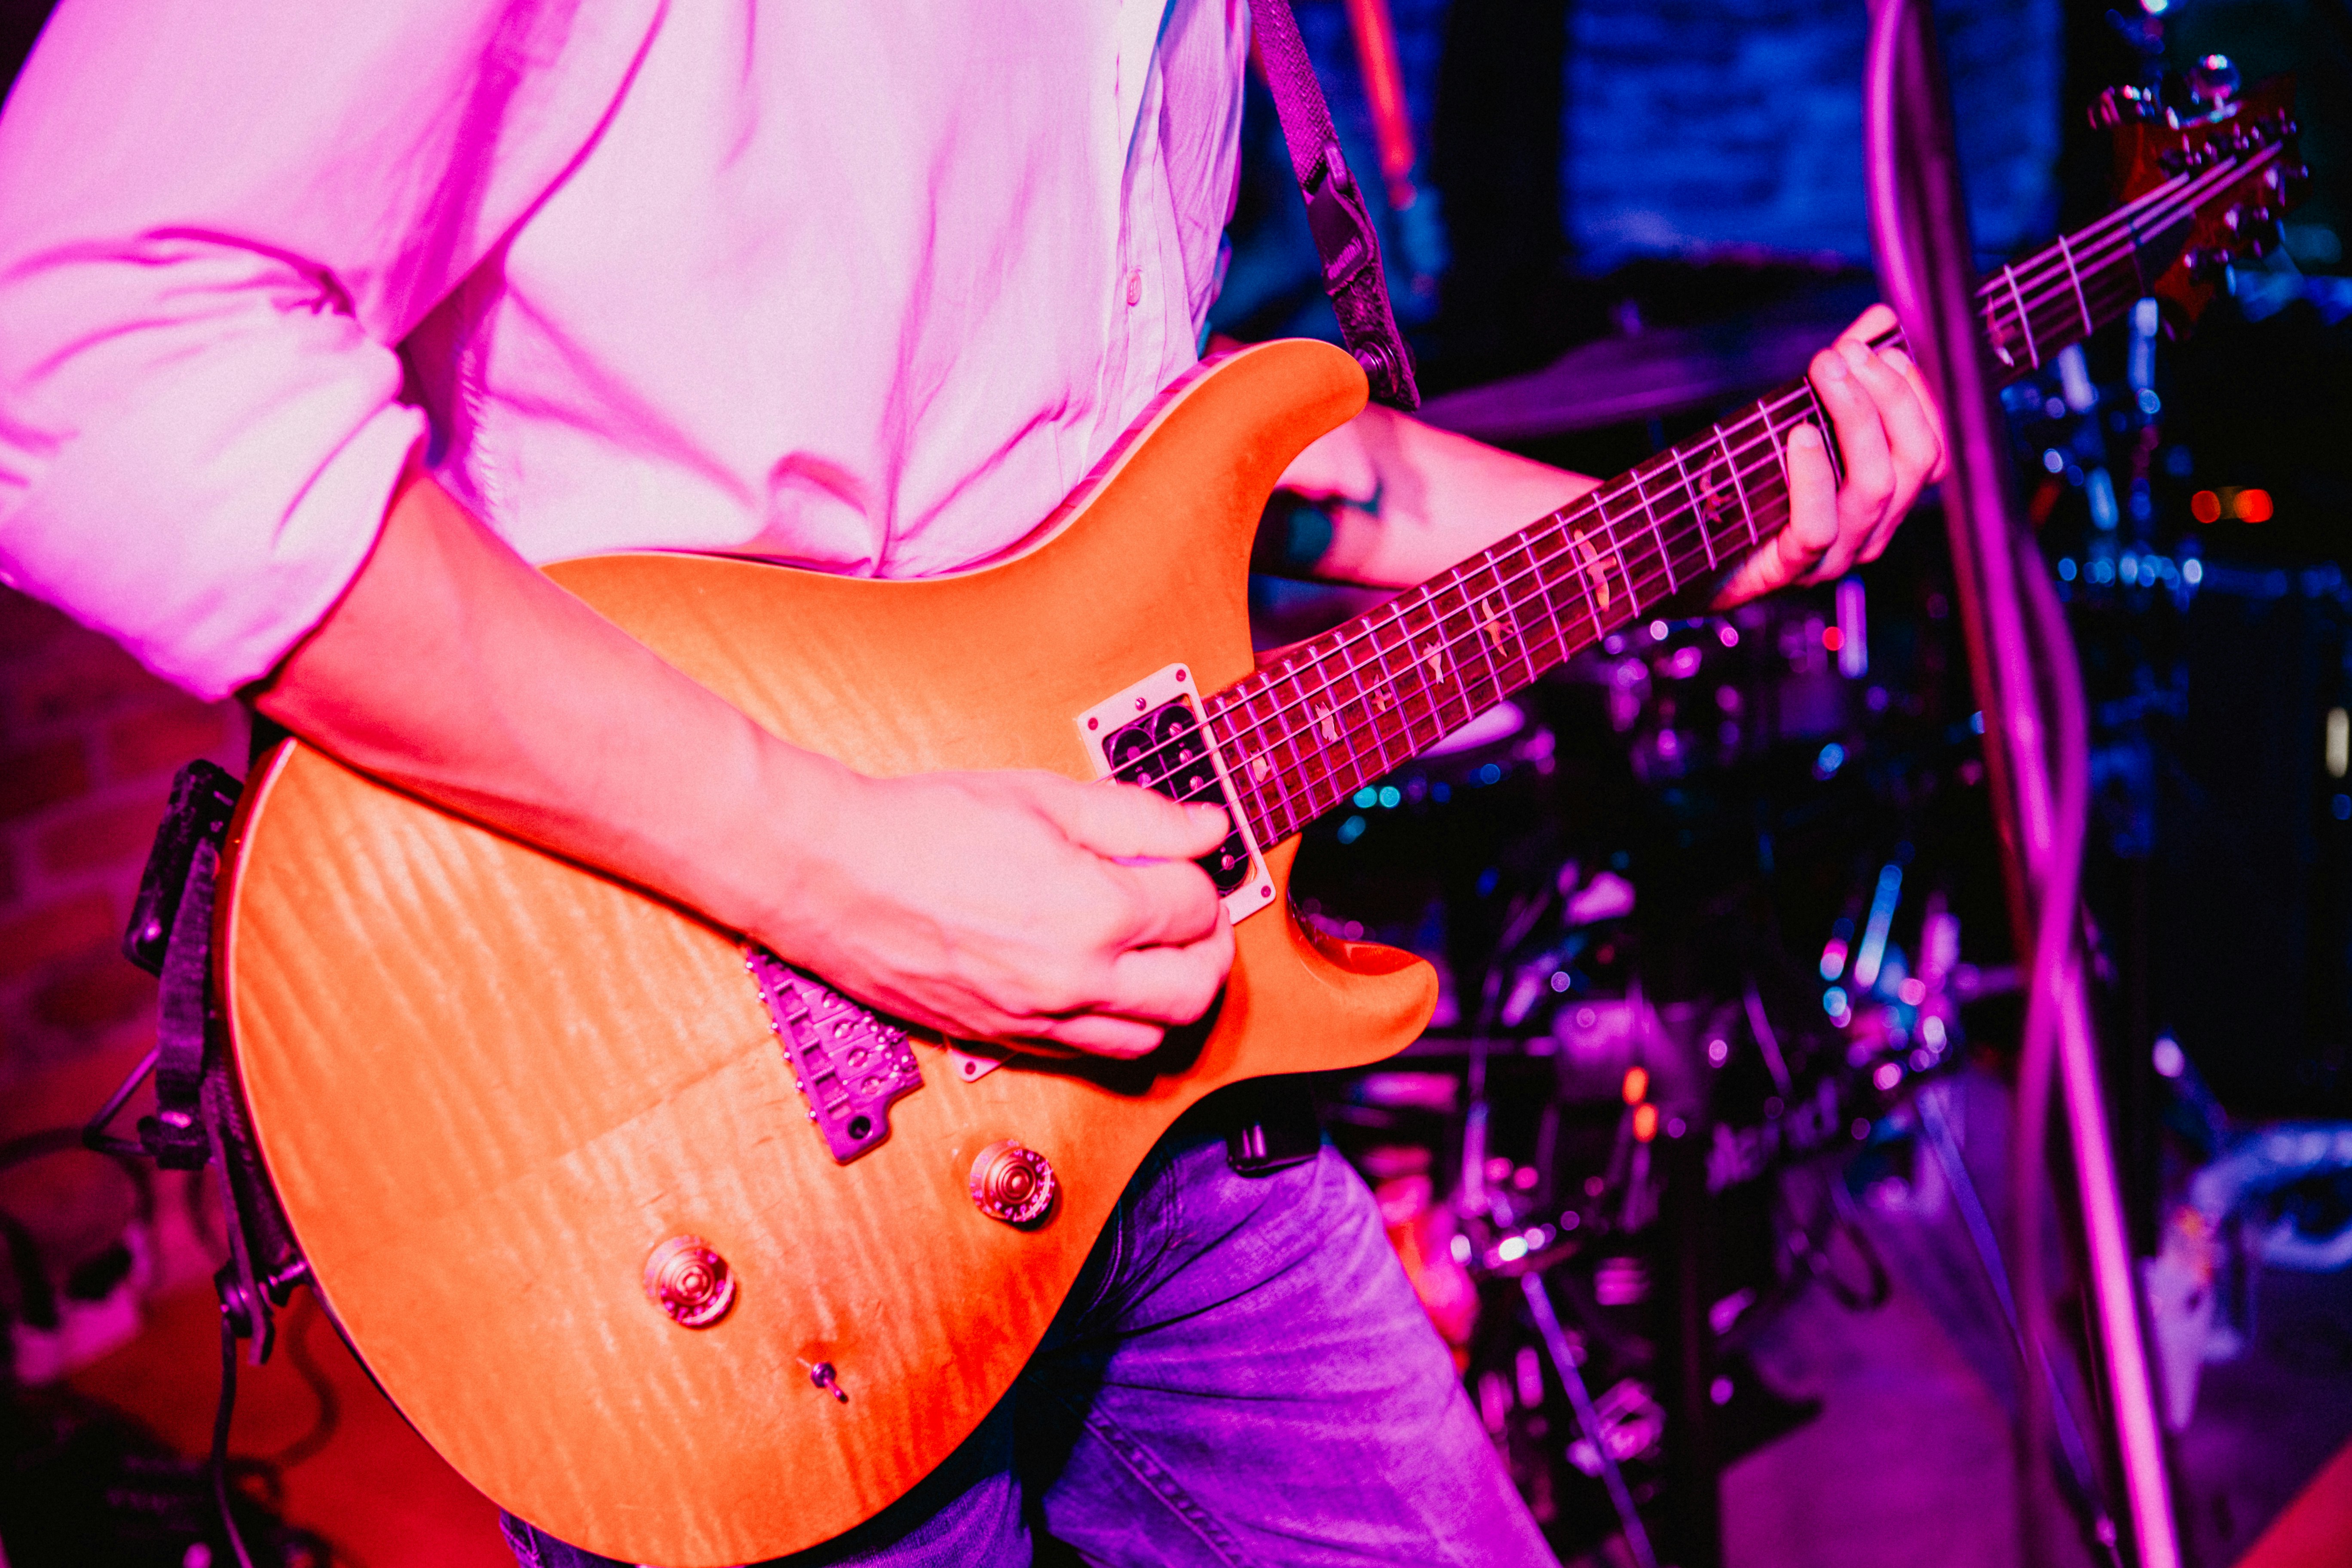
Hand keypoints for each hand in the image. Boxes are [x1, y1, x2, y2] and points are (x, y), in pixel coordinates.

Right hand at [759, 767, 1234, 1058]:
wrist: (833, 872)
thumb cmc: (926, 827)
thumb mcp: (1045, 797)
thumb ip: (1139, 818)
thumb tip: (1208, 830)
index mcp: (1095, 912)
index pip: (1195, 908)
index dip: (1198, 877)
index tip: (1183, 860)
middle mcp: (1076, 981)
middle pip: (1193, 991)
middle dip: (1209, 950)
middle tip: (1195, 917)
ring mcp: (1038, 1020)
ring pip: (1149, 1041)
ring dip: (1169, 999)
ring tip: (1155, 956)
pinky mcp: (1002, 1041)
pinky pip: (1088, 1056)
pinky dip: (1113, 1027)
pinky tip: (1101, 985)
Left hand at [1715, 304, 1946, 605]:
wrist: (1685, 554)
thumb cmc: (1748, 487)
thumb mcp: (1798, 420)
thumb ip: (1845, 376)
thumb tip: (1879, 320)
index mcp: (1884, 498)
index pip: (1935, 447)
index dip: (1919, 394)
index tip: (1885, 348)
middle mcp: (1871, 530)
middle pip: (1917, 460)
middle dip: (1890, 395)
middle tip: (1847, 353)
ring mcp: (1835, 554)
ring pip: (1877, 486)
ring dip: (1856, 417)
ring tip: (1827, 370)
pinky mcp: (1789, 567)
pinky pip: (1817, 525)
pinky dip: (1813, 475)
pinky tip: (1800, 433)